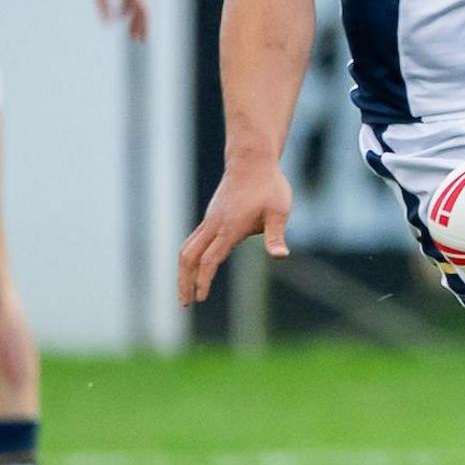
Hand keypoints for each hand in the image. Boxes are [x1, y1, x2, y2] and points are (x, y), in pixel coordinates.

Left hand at [81, 0, 151, 41]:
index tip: (141, 38)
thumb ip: (103, 4)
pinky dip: (127, 8)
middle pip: (141, 8)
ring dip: (134, 18)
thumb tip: (107, 23)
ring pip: (136, 3)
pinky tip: (119, 16)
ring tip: (130, 33)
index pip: (142, 8)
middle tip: (138, 41)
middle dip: (140, 25)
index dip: (143, 24)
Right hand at [178, 160, 293, 304]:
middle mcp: (214, 225)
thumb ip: (276, 235)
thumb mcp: (279, 211)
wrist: (251, 161)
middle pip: (189, 257)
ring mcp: (209, 220)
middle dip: (184, 281)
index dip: (204, 280)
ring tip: (185, 292)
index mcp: (230, 228)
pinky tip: (195, 270)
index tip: (200, 298)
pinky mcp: (210, 217)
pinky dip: (189, 258)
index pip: (210, 259)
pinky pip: (193, 241)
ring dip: (183, 271)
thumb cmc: (269, 187)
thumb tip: (281, 256)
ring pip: (187, 248)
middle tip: (185, 303)